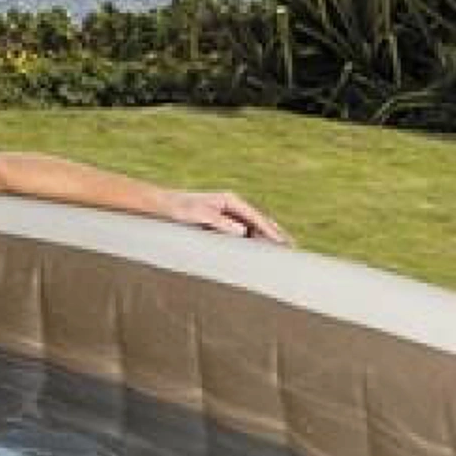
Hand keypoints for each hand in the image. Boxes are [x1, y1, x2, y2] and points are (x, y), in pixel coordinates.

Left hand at [159, 186, 290, 245]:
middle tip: (294, 249)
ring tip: (282, 254)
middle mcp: (232, 206)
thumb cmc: (178, 208)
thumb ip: (219, 222)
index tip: (284, 243)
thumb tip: (242, 231)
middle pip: (260, 221)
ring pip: (254, 228)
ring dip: (267, 239)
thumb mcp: (198, 215)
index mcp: (230, 201)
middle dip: (276, 234)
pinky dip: (254, 242)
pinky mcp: (221, 223)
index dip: (272, 231)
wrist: (161, 205)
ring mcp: (228, 214)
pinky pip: (243, 234)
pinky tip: (259, 254)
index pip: (257, 218)